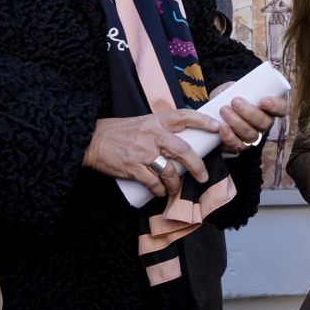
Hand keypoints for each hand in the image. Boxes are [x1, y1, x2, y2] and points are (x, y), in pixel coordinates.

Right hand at [83, 110, 222, 195]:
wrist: (92, 140)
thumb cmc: (118, 132)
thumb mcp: (142, 122)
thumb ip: (160, 129)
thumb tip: (180, 143)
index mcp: (156, 120)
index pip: (184, 116)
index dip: (203, 121)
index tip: (217, 127)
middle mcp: (152, 134)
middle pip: (183, 151)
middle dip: (197, 166)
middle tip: (203, 176)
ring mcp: (143, 151)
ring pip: (169, 171)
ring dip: (176, 185)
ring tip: (175, 189)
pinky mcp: (133, 167)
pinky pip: (153, 183)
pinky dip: (159, 190)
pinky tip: (160, 192)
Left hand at [213, 92, 288, 155]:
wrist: (217, 108)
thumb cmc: (231, 94)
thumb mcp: (236, 85)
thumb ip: (235, 86)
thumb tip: (230, 92)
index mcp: (270, 108)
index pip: (282, 109)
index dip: (276, 107)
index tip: (264, 101)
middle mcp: (264, 124)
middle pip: (264, 123)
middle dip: (249, 113)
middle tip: (235, 101)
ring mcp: (253, 136)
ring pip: (251, 134)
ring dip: (236, 122)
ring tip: (224, 110)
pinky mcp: (239, 145)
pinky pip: (238, 145)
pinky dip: (229, 136)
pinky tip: (222, 126)